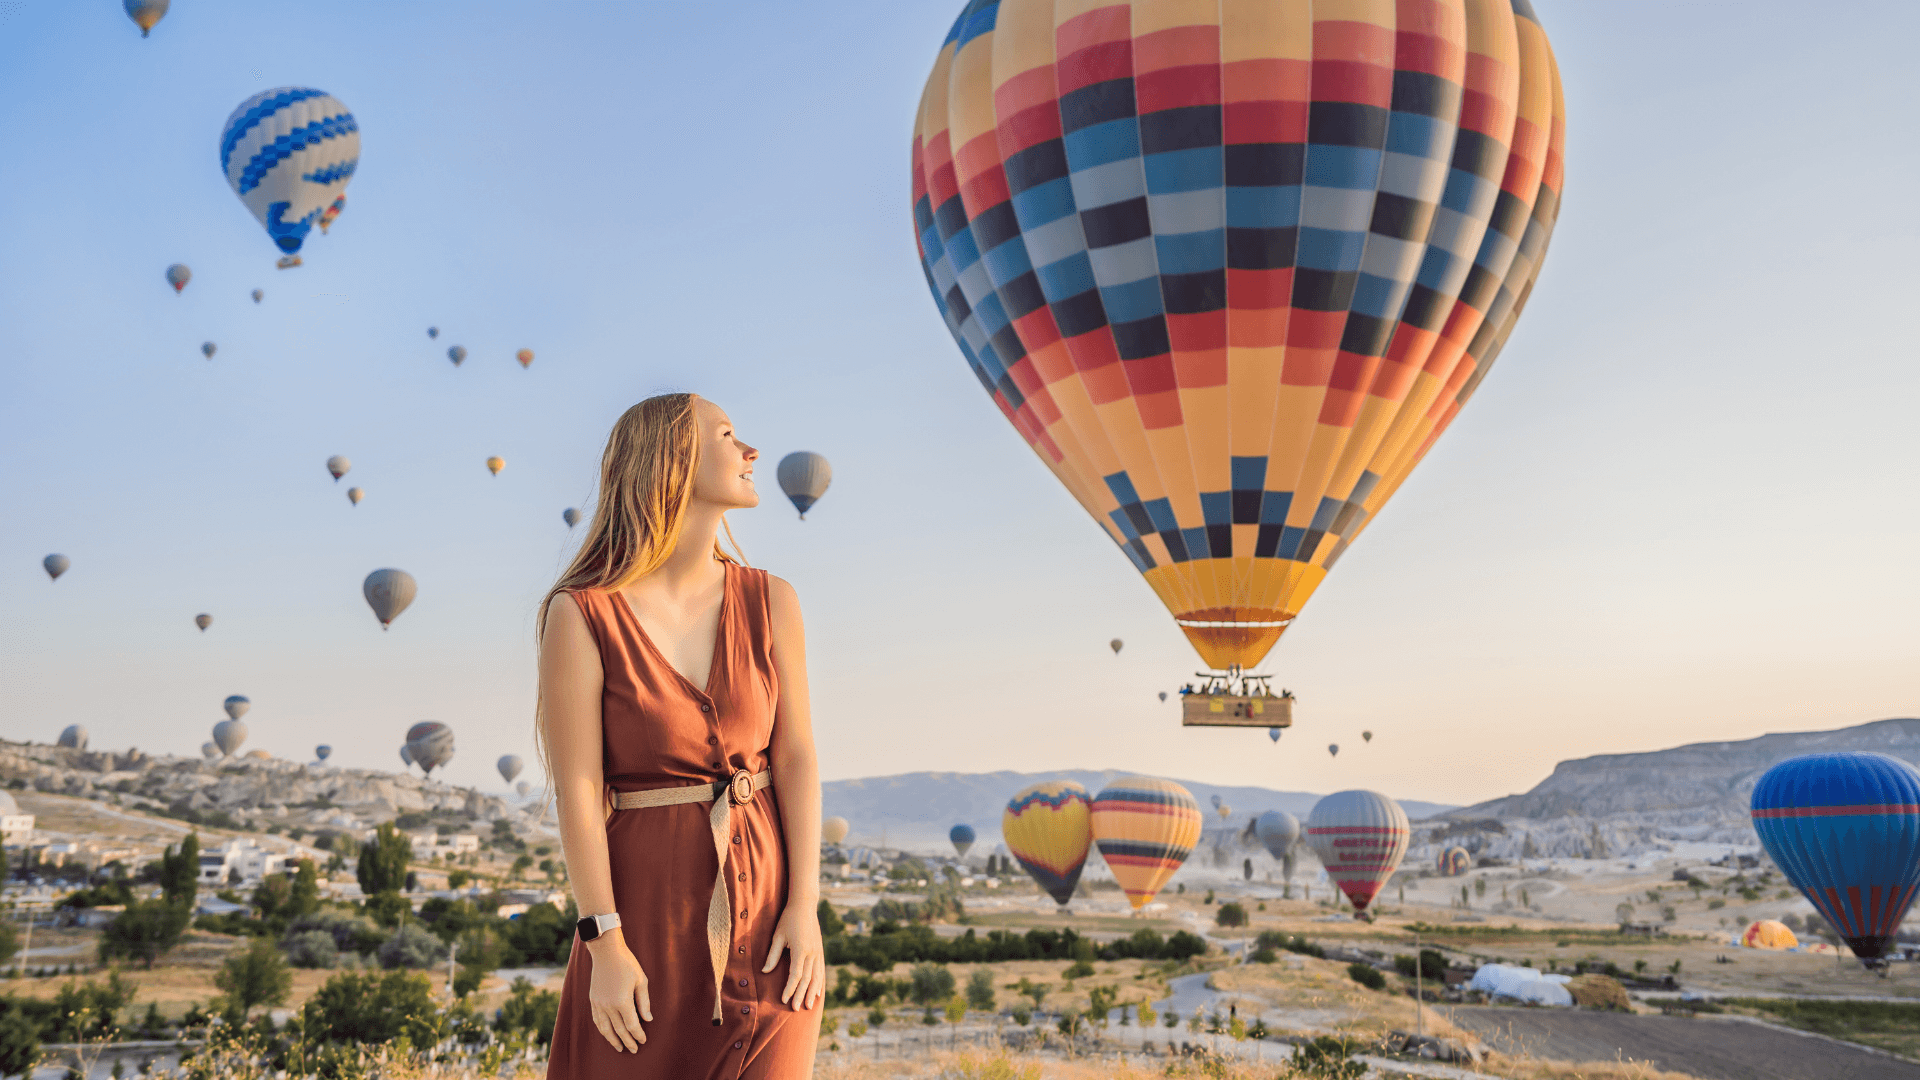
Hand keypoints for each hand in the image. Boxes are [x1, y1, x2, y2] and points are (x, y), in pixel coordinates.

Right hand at [586, 935, 651, 1051]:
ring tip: (620, 1048)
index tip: (644, 1040)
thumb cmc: (627, 964)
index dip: (638, 1034)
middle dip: (627, 1041)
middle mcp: (608, 1005)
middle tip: (634, 1050)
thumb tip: (648, 1019)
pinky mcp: (593, 1000)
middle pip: (619, 1030)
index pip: (631, 1025)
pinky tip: (607, 1034)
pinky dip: (602, 1030)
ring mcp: (598, 1003)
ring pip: (605, 1028)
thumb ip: (644, 1002)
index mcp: (622, 1001)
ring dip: (613, 1040)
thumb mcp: (641, 981)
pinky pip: (597, 1020)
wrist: (606, 951)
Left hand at [764, 902, 824, 1009]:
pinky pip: (820, 971)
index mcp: (800, 949)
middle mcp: (812, 952)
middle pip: (806, 979)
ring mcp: (818, 952)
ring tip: (808, 1005)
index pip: (796, 974)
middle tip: (795, 1009)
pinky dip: (819, 983)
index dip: (790, 988)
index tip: (784, 1000)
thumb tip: (765, 971)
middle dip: (800, 995)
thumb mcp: (777, 935)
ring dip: (811, 992)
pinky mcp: (820, 951)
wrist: (805, 906)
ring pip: (816, 977)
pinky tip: (817, 993)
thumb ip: (772, 955)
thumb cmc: (787, 920)